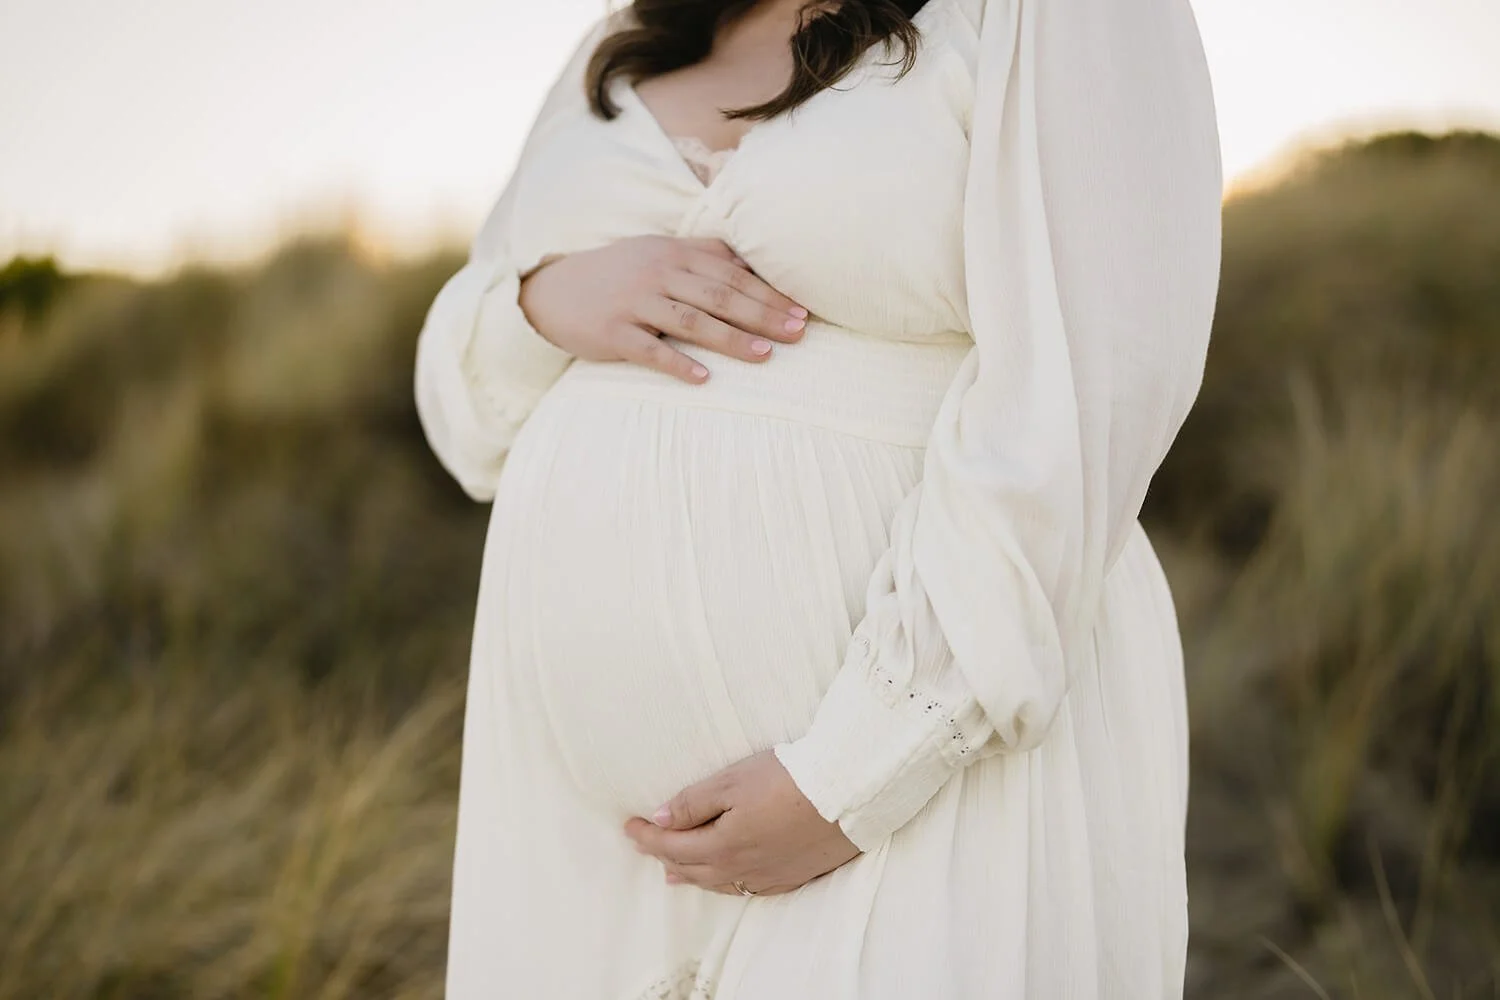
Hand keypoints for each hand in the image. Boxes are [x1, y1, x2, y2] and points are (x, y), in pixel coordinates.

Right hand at [518, 236, 808, 383]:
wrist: (554, 290)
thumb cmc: (619, 274)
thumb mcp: (659, 252)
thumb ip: (703, 254)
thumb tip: (751, 264)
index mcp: (675, 254)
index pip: (732, 274)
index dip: (769, 293)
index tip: (802, 311)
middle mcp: (657, 274)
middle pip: (719, 295)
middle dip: (762, 314)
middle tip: (797, 333)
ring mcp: (633, 303)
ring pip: (690, 321)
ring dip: (730, 339)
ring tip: (765, 355)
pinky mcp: (612, 332)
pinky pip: (649, 350)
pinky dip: (677, 364)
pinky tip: (703, 379)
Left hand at [623, 750, 859, 895]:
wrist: (848, 793)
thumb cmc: (789, 779)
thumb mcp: (733, 781)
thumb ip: (693, 803)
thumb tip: (659, 819)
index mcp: (722, 844)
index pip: (671, 845)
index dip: (646, 836)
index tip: (627, 825)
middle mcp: (741, 868)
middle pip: (691, 867)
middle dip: (663, 856)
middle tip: (645, 844)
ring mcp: (768, 875)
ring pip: (717, 882)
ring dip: (690, 875)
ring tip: (672, 873)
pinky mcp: (792, 876)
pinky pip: (746, 887)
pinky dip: (724, 883)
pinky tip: (724, 879)